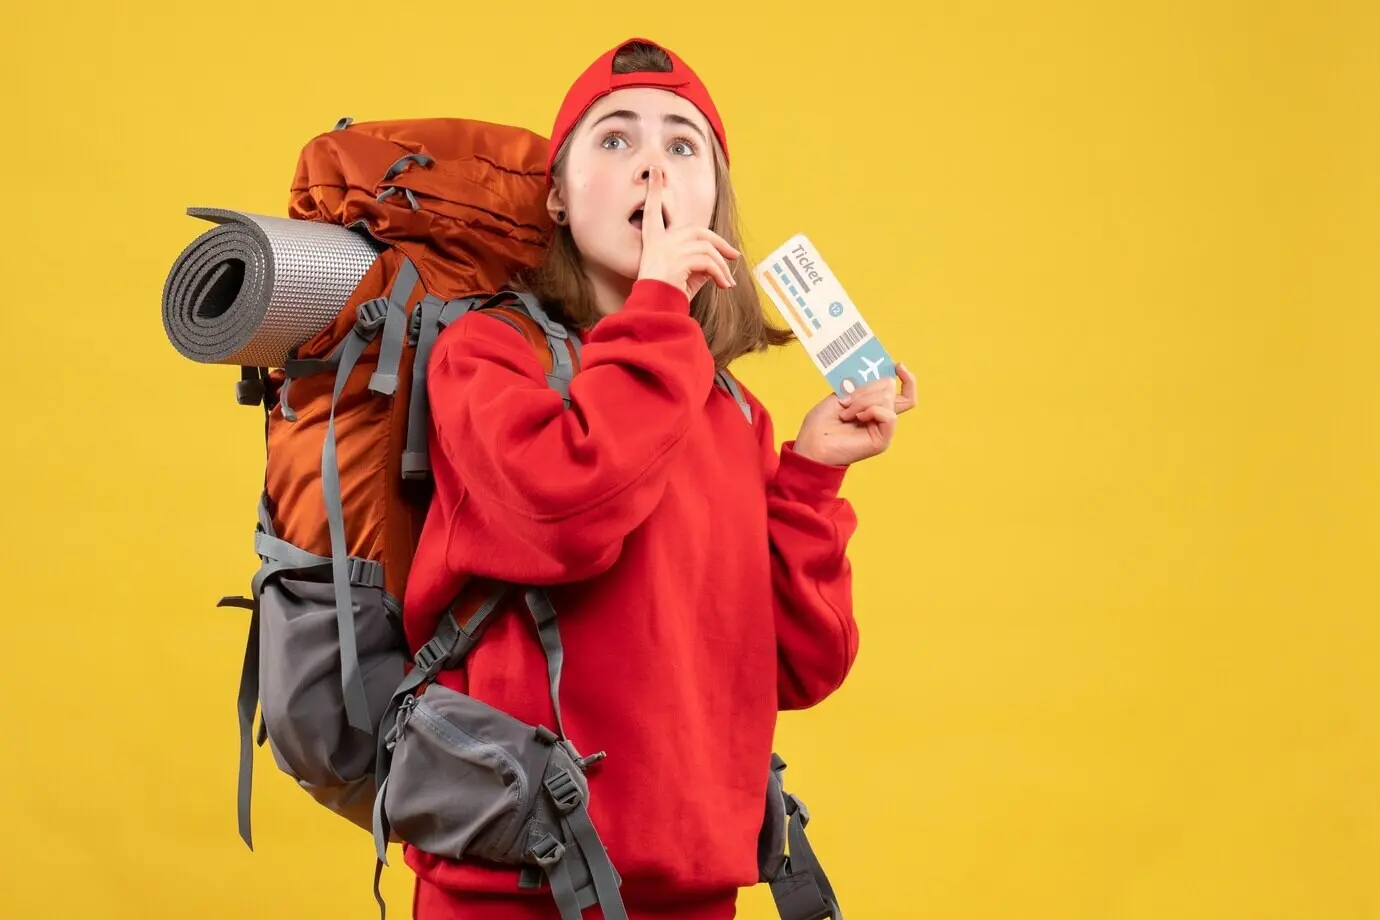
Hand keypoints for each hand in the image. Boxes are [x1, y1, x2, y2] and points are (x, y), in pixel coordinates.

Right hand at [636, 166, 739, 298]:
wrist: (655, 311)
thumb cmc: (668, 296)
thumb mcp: (684, 275)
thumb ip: (698, 262)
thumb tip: (719, 262)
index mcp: (654, 242)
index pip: (652, 210)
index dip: (655, 190)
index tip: (655, 171)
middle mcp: (659, 242)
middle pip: (697, 231)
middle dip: (719, 242)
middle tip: (734, 255)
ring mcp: (668, 249)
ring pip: (707, 248)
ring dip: (721, 266)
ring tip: (727, 283)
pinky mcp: (677, 260)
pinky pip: (708, 262)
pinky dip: (720, 274)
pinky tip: (724, 286)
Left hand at [793, 363, 918, 466]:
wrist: (811, 443)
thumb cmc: (821, 423)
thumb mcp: (841, 395)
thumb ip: (862, 386)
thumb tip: (882, 377)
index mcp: (875, 407)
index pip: (905, 393)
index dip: (907, 378)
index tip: (898, 365)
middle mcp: (882, 417)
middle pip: (890, 388)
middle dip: (866, 389)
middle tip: (845, 401)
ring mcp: (883, 429)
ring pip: (887, 398)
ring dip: (862, 401)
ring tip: (845, 413)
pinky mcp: (882, 440)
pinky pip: (888, 415)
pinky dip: (871, 411)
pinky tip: (856, 418)